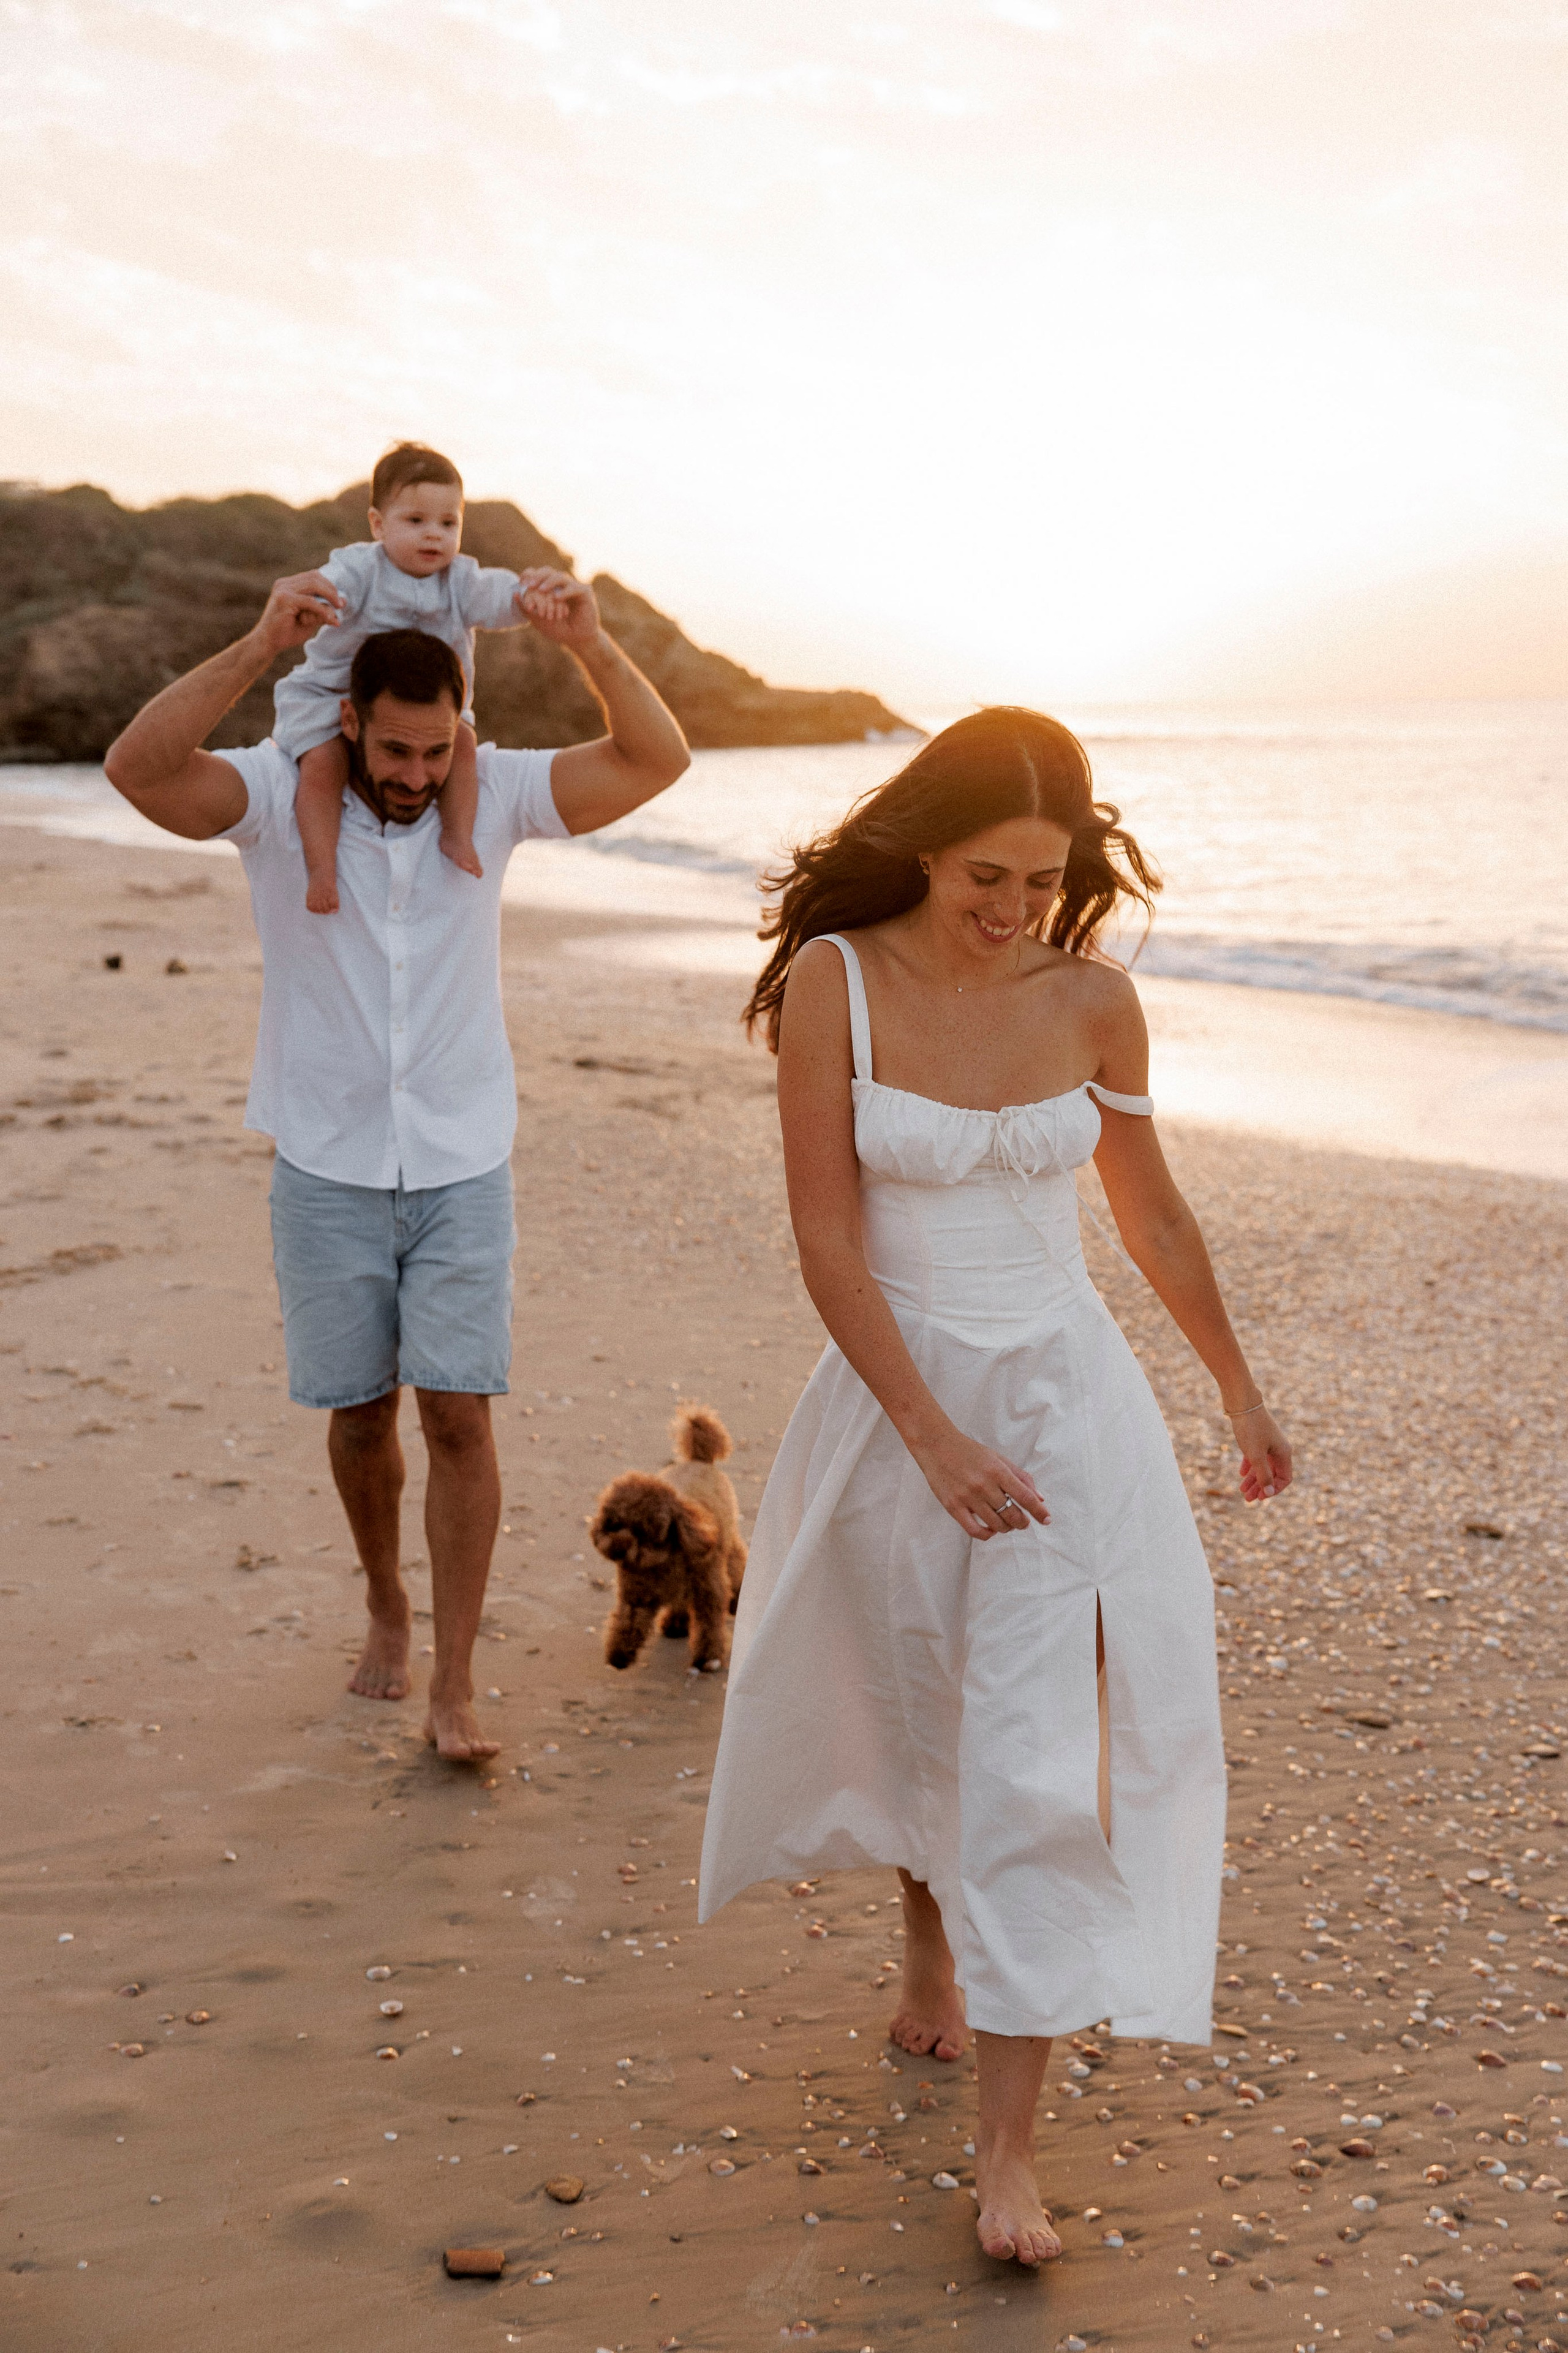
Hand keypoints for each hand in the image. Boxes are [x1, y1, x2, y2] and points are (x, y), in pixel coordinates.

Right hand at [254, 570, 344, 655]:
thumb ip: (322, 609)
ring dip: (329, 596)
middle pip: (315, 576)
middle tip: (341, 604)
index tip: (339, 600)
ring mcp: (283, 589)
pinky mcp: (284, 600)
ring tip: (338, 608)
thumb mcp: (309, 619)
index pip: (313, 576)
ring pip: (314, 585)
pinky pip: (310, 601)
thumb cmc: (286, 632)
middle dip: (331, 589)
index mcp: (288, 585)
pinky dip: (322, 609)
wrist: (267, 643)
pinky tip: (330, 618)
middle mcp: (284, 584)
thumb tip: (343, 602)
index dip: (329, 585)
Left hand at [514, 566, 600, 651]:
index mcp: (550, 588)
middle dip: (538, 576)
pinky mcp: (585, 592)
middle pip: (548, 571)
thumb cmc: (558, 629)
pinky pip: (574, 587)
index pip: (538, 574)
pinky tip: (557, 598)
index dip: (529, 574)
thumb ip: (527, 609)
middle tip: (529, 585)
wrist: (577, 640)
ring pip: (560, 577)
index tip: (521, 582)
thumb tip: (514, 594)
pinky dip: (565, 592)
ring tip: (541, 590)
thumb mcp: (539, 620)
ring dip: (550, 582)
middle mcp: (561, 584)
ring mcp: (573, 586)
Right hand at [911, 1427, 1048, 1541]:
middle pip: (1012, 1515)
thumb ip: (1020, 1477)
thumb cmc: (970, 1452)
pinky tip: (991, 1529)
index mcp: (998, 1471)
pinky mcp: (953, 1506)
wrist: (936, 1446)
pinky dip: (987, 1534)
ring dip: (1007, 1528)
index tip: (1046, 1519)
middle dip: (1023, 1523)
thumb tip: (1040, 1498)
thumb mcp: (998, 1459)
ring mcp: (968, 1497)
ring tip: (1006, 1524)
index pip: (1025, 1497)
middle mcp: (984, 1485)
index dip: (1039, 1511)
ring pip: (996, 1525)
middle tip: (1023, 1522)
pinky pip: (975, 1531)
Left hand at [1229, 1404, 1291, 1501]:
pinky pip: (1256, 1456)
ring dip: (1253, 1479)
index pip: (1285, 1478)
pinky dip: (1249, 1466)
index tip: (1261, 1497)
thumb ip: (1263, 1475)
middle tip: (1248, 1499)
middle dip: (1261, 1487)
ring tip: (1242, 1491)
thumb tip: (1269, 1493)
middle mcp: (1279, 1449)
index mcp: (1284, 1453)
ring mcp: (1268, 1443)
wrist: (1242, 1402)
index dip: (1274, 1489)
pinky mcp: (1257, 1438)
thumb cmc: (1251, 1429)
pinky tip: (1241, 1474)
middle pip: (1272, 1474)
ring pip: (1263, 1466)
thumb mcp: (1256, 1455)